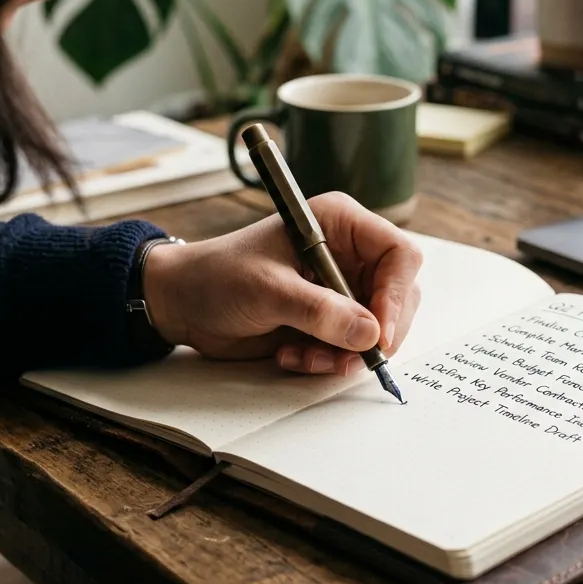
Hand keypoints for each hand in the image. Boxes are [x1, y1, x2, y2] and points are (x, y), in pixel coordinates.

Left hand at [142, 192, 423, 374]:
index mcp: (339, 223)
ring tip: (303, 357)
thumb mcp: (268, 291)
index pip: (399, 254)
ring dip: (346, 352)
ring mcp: (340, 287)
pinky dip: (329, 360)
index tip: (378, 333)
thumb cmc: (218, 277)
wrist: (184, 303)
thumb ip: (320, 311)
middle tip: (346, 358)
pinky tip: (292, 356)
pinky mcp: (328, 318)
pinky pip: (352, 346)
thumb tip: (371, 334)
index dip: (396, 295)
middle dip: (372, 333)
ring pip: (376, 328)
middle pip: (398, 296)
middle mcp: (348, 252)